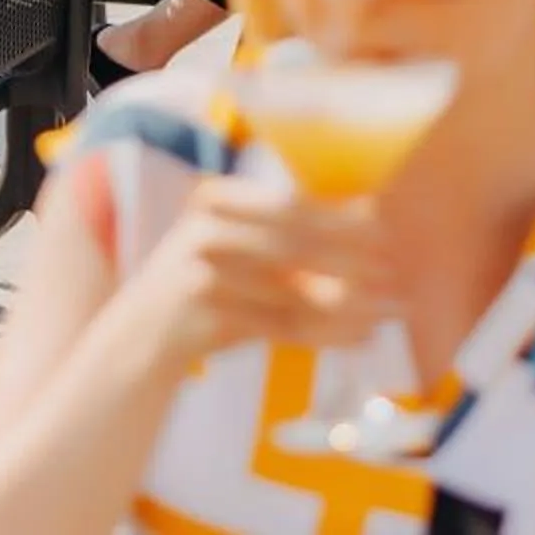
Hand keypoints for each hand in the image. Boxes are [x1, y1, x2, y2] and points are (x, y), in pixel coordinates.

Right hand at [124, 175, 397, 370]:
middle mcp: (205, 231)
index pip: (288, 204)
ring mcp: (200, 275)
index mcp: (217, 198)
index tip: (384, 225)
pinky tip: (360, 336)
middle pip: (292, 244)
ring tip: (387, 308)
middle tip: (393, 268)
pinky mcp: (205, 319)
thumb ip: (289, 226)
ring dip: (346, 302)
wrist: (141, 336)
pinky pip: (279, 328)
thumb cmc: (207, 278)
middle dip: (348, 257)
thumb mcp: (236, 238)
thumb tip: (368, 208)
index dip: (339, 216)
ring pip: (291, 291)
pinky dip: (325, 334)